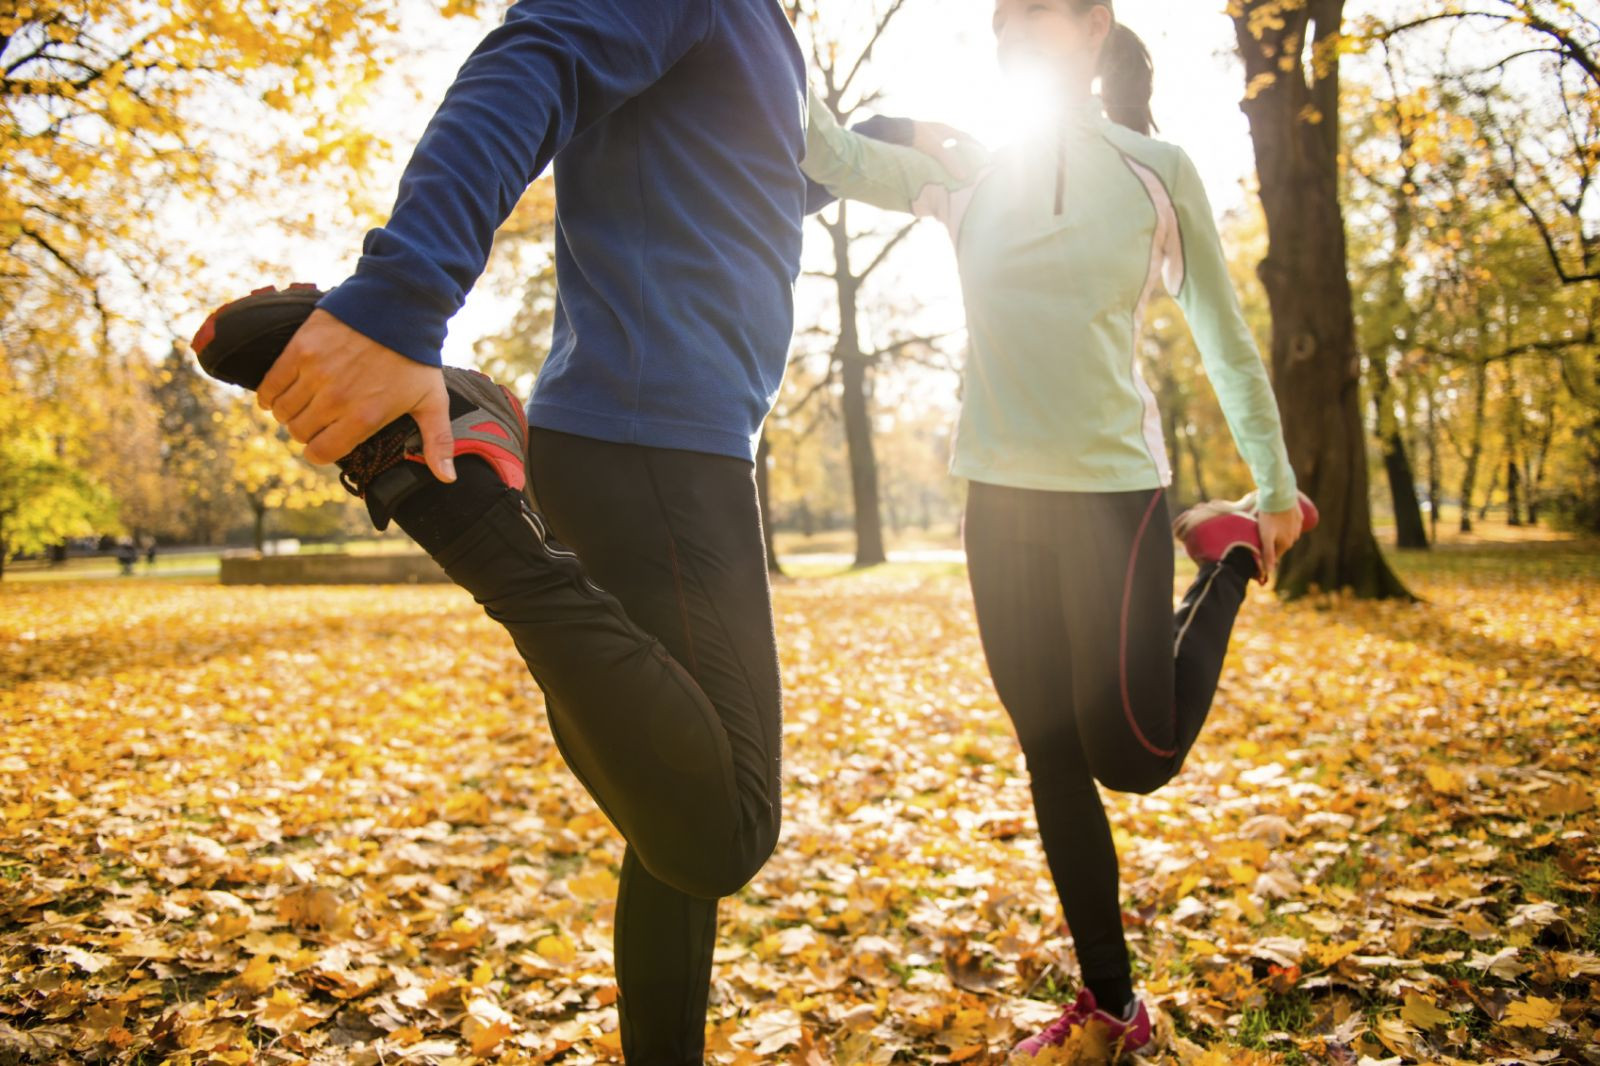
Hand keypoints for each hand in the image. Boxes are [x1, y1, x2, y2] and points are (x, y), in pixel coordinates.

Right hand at [257, 310, 456, 481]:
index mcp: (365, 417)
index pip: (321, 452)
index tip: (323, 444)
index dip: (319, 453)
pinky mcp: (300, 350)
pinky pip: (270, 383)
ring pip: (283, 410)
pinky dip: (269, 394)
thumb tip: (447, 479)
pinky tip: (276, 396)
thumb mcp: (432, 400)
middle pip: (299, 432)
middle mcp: (336, 400)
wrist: (399, 305)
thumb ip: (438, 442)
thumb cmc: (417, 357)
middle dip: (305, 433)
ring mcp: (316, 374)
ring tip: (299, 407)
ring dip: (287, 414)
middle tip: (315, 423)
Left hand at [910, 120, 983, 180]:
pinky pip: (934, 155)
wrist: (894, 133)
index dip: (976, 146)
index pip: (966, 137)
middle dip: (964, 153)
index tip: (984, 155)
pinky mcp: (920, 146)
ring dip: (951, 159)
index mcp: (946, 130)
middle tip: (972, 166)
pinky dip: (939, 163)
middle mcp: (939, 133)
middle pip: (957, 143)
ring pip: (945, 150)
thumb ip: (950, 162)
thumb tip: (964, 177)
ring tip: (956, 172)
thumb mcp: (936, 149)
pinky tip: (939, 172)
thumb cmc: (917, 137)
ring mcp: (929, 139)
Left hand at [1257, 505, 1304, 582]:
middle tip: (1261, 533)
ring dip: (1278, 531)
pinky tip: (1277, 517)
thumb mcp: (1266, 536)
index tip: (1258, 547)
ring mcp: (1297, 526)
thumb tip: (1269, 572)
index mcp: (1286, 544)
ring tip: (1268, 524)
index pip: (1275, 554)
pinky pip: (1290, 522)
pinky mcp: (1298, 515)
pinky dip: (1284, 522)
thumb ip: (1268, 554)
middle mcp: (1294, 537)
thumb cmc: (1269, 517)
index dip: (1266, 553)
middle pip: (1280, 543)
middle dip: (1272, 542)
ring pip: (1286, 533)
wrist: (1279, 495)